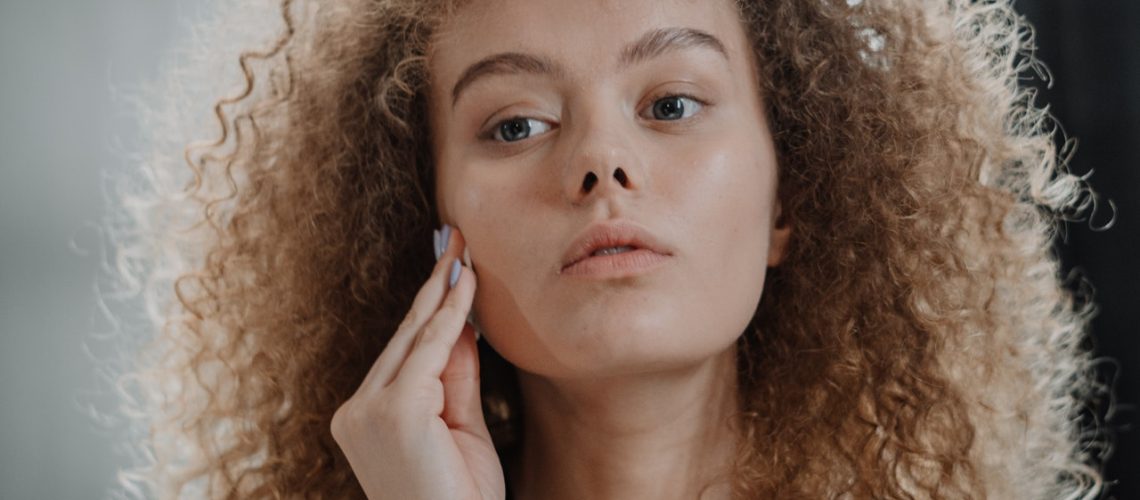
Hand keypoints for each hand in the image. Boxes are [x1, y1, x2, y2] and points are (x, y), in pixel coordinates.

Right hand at [331, 226, 503, 499]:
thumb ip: (456, 378)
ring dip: (441, 292)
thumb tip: (461, 325)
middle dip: (433, 288)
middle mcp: (357, 411)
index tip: (451, 269)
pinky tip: (464, 283)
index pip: (405, 354)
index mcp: (365, 418)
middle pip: (405, 339)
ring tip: (462, 251)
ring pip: (414, 339)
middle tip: (453, 239)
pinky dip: (450, 314)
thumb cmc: (459, 498)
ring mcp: (368, 411)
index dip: (430, 310)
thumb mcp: (461, 429)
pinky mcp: (391, 411)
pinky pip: (429, 350)